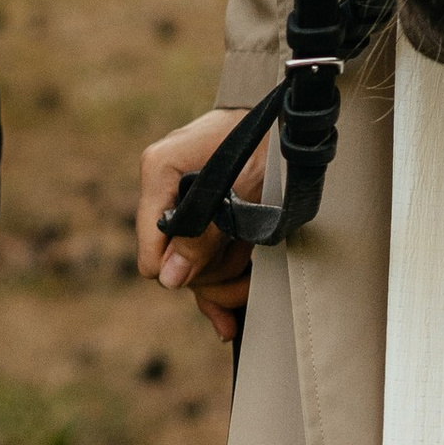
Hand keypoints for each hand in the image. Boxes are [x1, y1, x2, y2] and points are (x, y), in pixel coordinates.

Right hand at [137, 108, 262, 344]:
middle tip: (252, 254)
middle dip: (218, 270)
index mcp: (161, 170)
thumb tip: (168, 277)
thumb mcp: (242, 185)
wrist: (292, 121)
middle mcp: (165, 193)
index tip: (222, 251)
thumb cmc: (269, 139)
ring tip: (258, 261)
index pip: (151, 251)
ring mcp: (183, 213)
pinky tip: (228, 323)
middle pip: (176, 270)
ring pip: (195, 277)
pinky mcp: (201, 227)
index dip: (186, 263)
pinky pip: (201, 276)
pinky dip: (219, 297)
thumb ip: (205, 230)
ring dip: (231, 277)